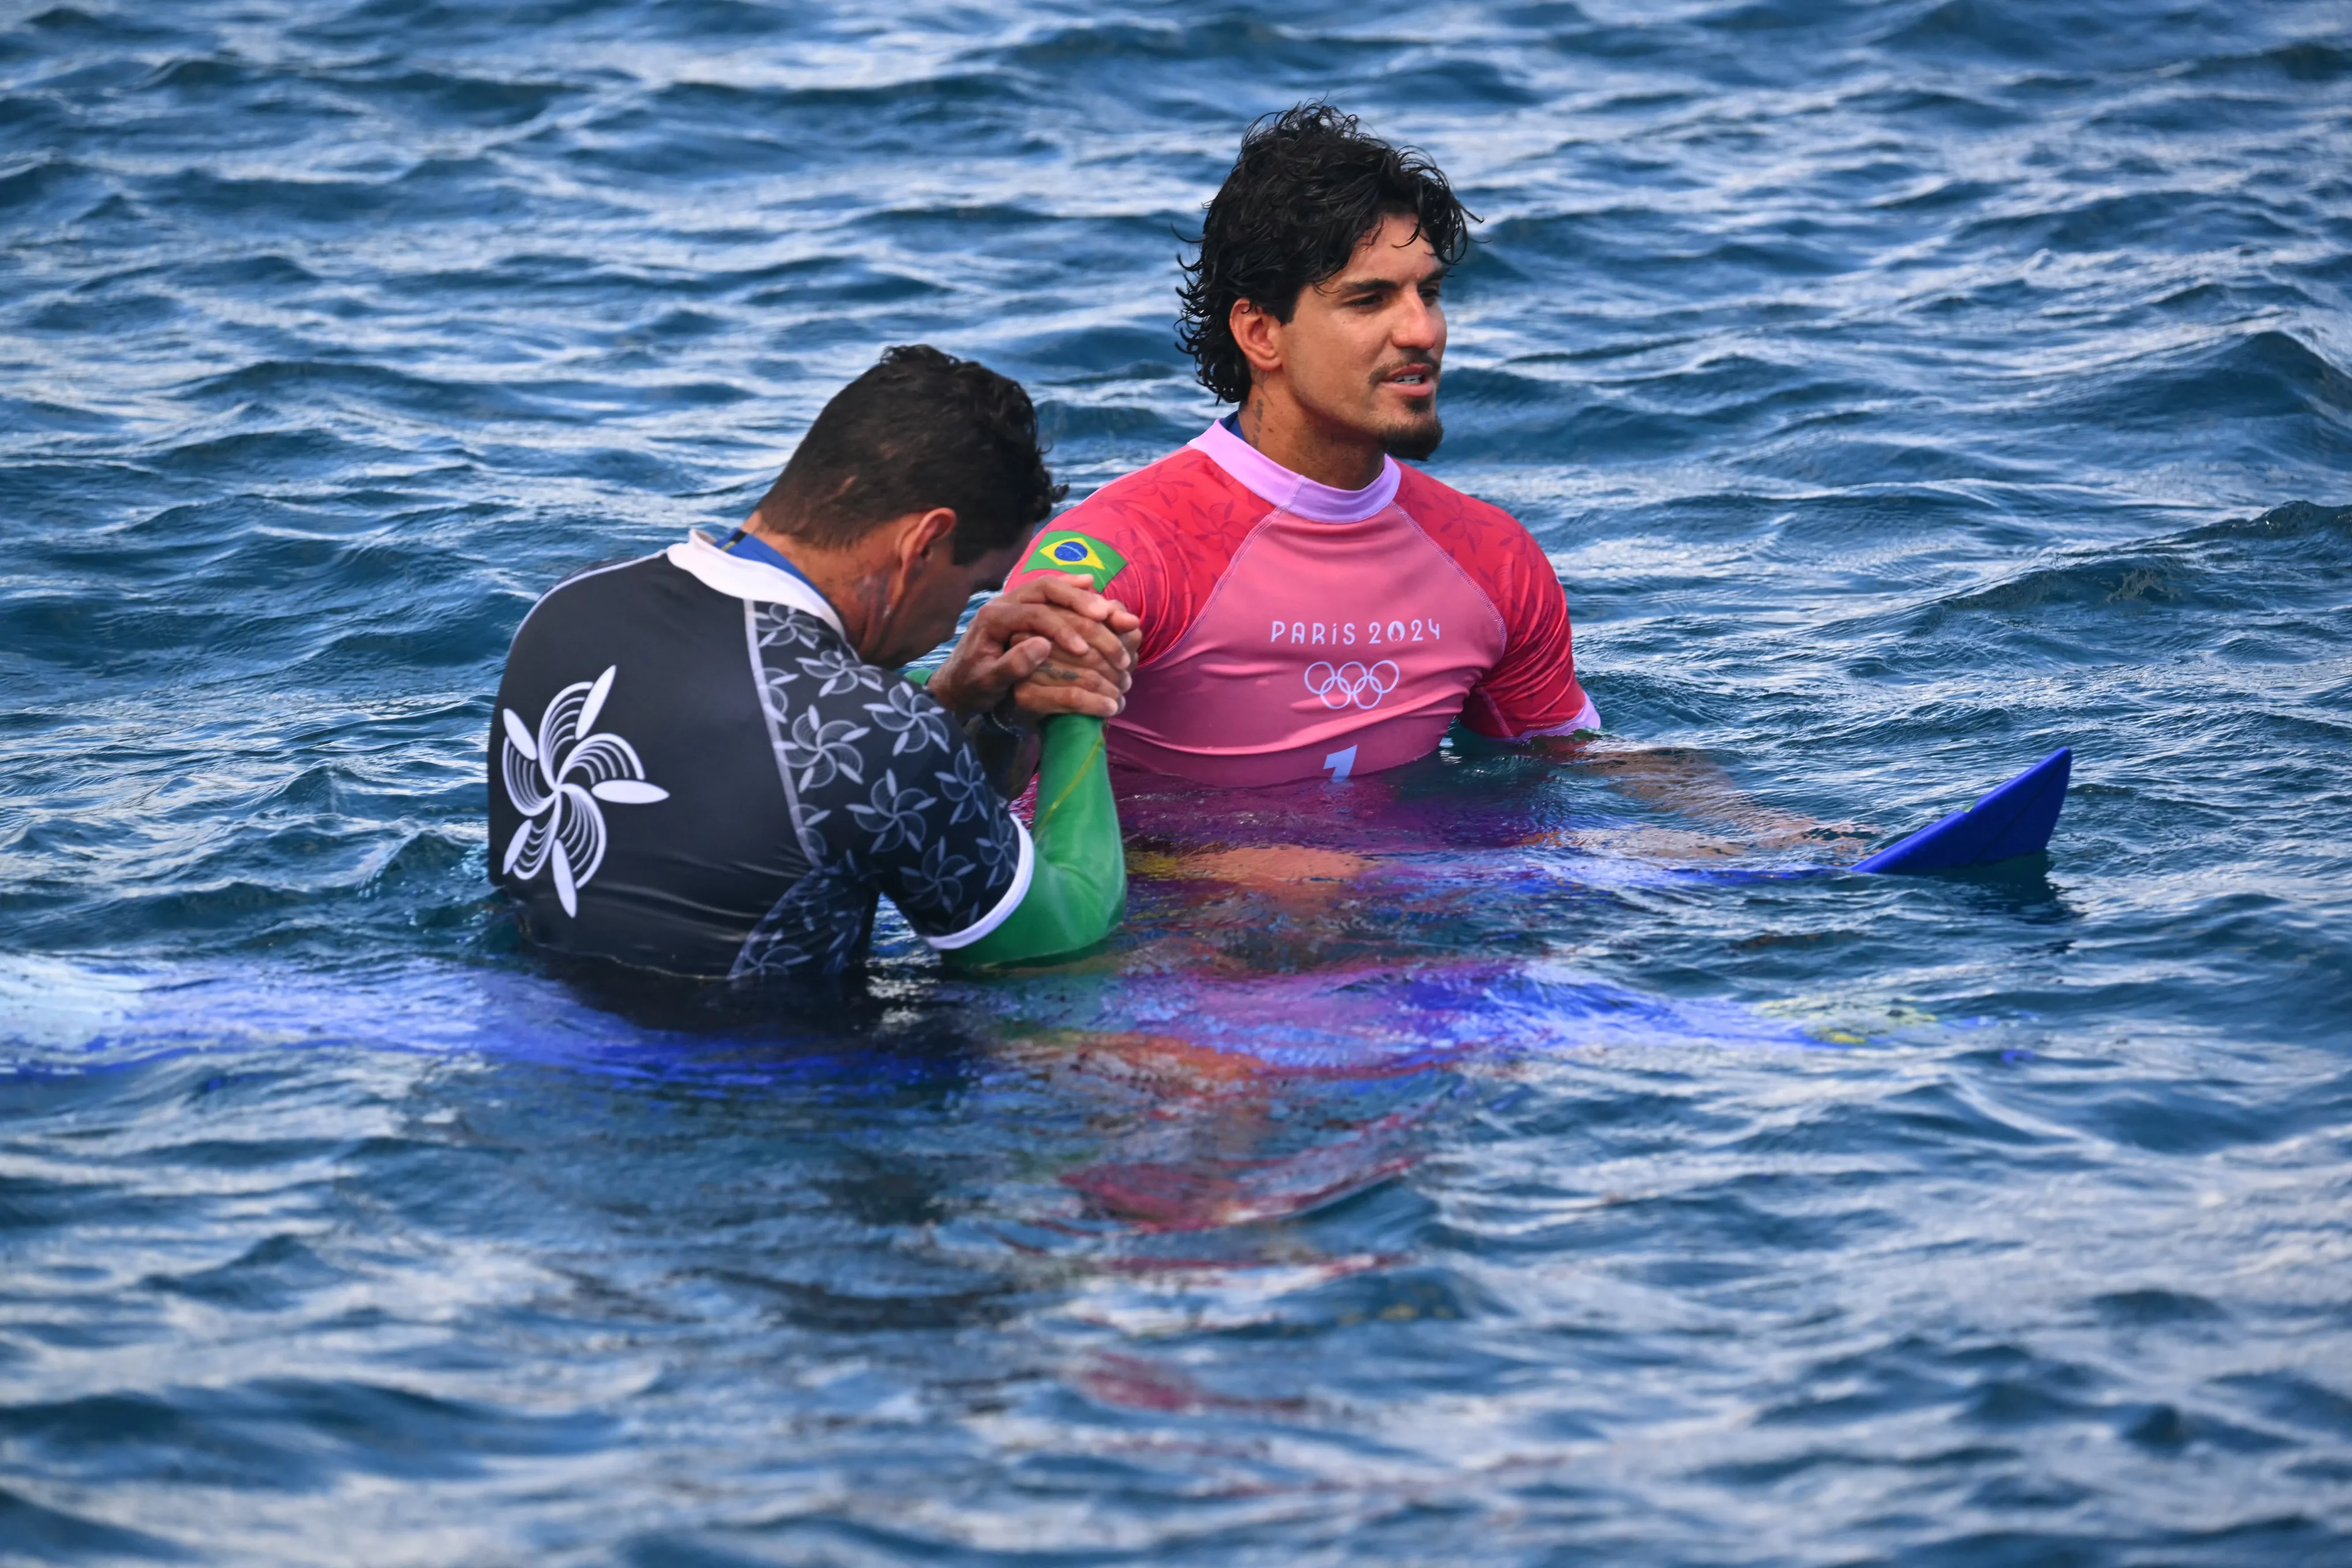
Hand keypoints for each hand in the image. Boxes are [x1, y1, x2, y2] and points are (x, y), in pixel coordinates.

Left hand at [927, 574, 1141, 720]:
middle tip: (1105, 616)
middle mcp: (1003, 603)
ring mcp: (1012, 601)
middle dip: (1078, 600)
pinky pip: (1049, 592)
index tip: (1083, 649)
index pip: (1034, 614)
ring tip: (1107, 607)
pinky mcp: (1021, 606)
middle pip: (1044, 589)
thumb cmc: (972, 686)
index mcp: (993, 619)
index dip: (1062, 629)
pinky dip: (1071, 589)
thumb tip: (1042, 645)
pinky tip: (1091, 587)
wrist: (954, 682)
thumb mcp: (987, 682)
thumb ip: (1011, 665)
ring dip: (1079, 594)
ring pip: (1050, 586)